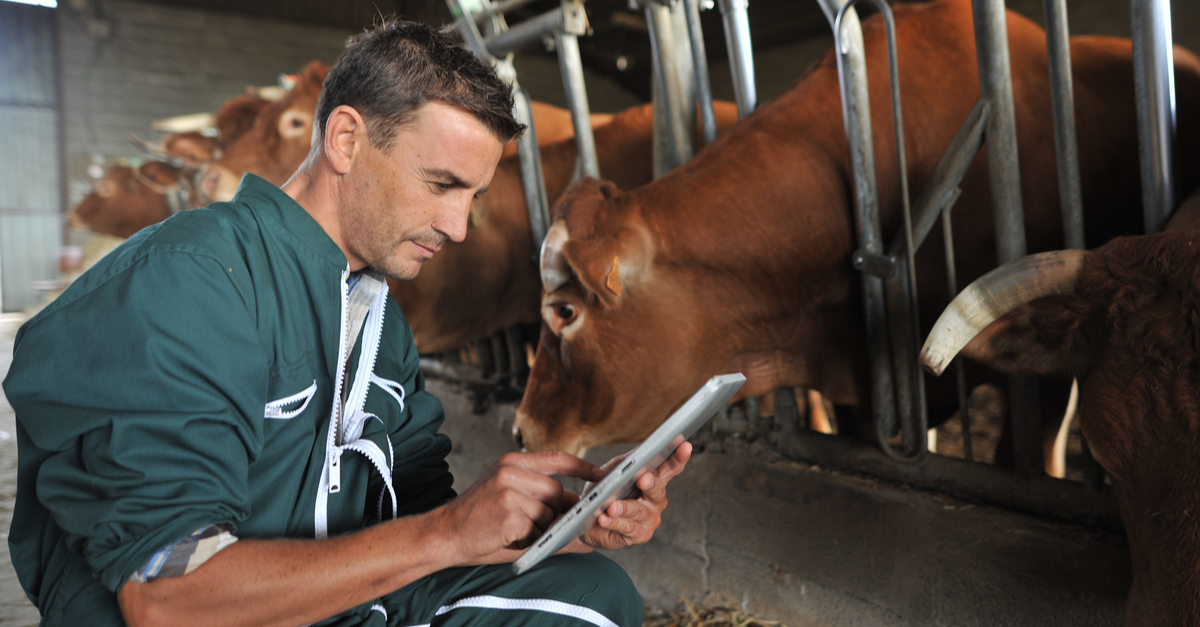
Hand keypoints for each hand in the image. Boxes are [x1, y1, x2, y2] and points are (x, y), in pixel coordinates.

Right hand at [434, 451, 602, 565]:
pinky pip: (537, 529)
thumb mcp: (509, 500)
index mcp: (512, 462)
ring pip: (549, 511)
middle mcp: (511, 471)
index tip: (599, 475)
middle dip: (553, 512)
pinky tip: (508, 537)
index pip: (556, 457)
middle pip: (558, 490)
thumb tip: (582, 513)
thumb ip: (544, 501)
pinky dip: (528, 539)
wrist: (444, 534)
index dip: (581, 465)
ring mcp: (509, 490)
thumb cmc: (478, 520)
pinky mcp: (509, 512)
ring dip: (540, 527)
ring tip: (515, 530)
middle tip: (532, 524)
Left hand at [567, 439, 692, 551]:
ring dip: (625, 507)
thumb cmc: (604, 492)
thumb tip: (642, 450)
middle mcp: (656, 499)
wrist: (588, 519)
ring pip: (640, 510)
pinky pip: (628, 527)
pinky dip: (615, 522)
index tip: (684, 446)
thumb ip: (629, 461)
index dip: (679, 457)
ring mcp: (650, 518)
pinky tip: (605, 518)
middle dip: (651, 484)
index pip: (671, 466)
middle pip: (659, 490)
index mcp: (654, 479)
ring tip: (612, 506)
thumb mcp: (614, 470)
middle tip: (643, 479)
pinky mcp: (640, 534)